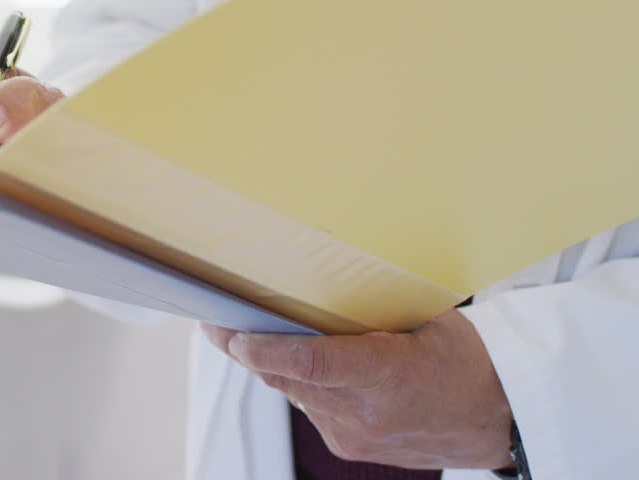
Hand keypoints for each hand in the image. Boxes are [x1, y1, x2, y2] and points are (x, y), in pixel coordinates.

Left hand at [203, 310, 511, 469]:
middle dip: (246, 350)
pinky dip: (295, 382)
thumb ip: (376, 303)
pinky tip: (289, 360)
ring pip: (292, 393)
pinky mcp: (348, 445)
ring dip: (270, 365)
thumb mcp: (432, 320)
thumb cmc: (469, 363)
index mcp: (389, 376)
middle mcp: (366, 414)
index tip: (233, 336)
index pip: (314, 365)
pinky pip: (306, 406)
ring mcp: (354, 436)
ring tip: (242, 332)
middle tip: (214, 321)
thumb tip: (324, 268)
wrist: (499, 421)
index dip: (267, 351)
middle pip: (289, 378)